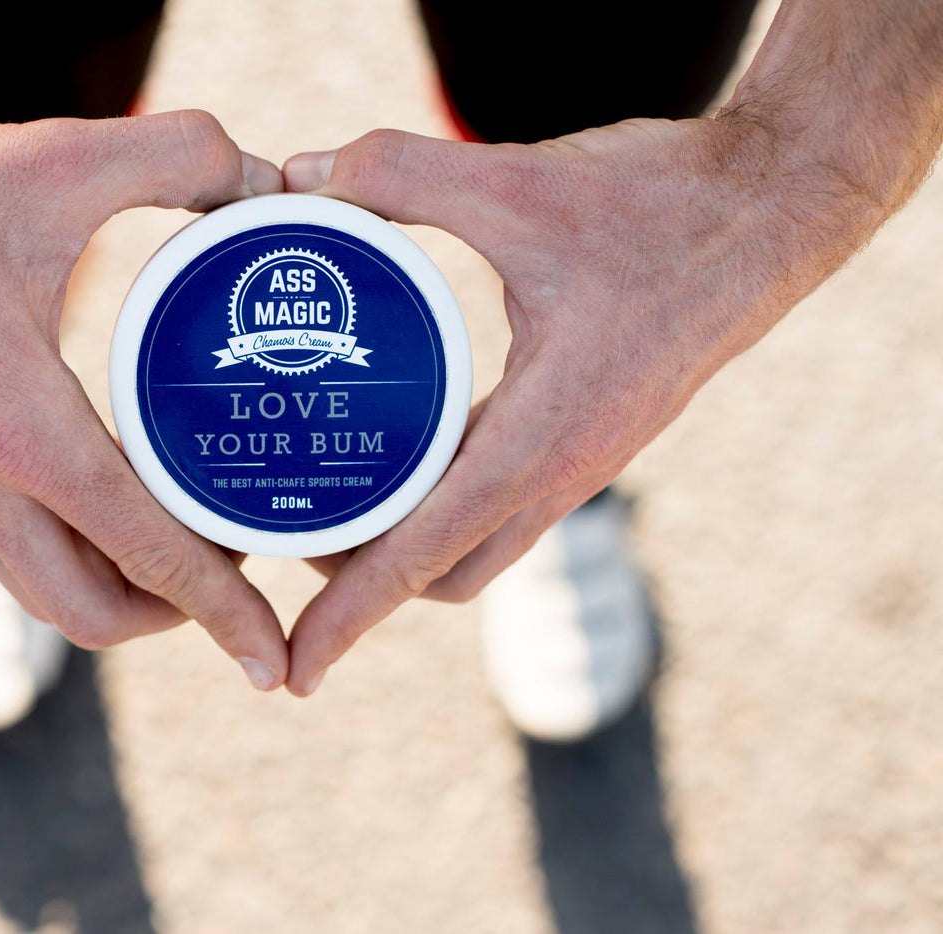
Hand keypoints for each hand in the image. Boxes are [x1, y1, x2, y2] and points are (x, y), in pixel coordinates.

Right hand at [0, 109, 289, 689]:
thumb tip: (265, 180)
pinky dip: (68, 551)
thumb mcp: (59, 157)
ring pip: (42, 590)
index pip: (142, 551)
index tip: (274, 660)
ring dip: (120, 590)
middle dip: (178, 615)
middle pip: (91, 611)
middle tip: (239, 564)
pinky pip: (4, 549)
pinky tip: (103, 493)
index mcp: (16, 428)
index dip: (221, 611)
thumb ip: (183, 154)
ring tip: (184, 536)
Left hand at [280, 116, 875, 694]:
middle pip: (445, 573)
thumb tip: (299, 177)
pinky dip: (441, 493)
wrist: (771, 209)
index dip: (350, 615)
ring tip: (325, 494)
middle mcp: (564, 468)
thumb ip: (402, 175)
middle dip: (361, 581)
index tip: (295, 670)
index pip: (425, 555)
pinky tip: (397, 442)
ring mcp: (579, 457)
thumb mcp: (519, 185)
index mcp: (546, 438)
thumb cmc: (661, 207)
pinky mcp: (585, 432)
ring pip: (476, 541)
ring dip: (404, 540)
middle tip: (283, 531)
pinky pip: (501, 494)